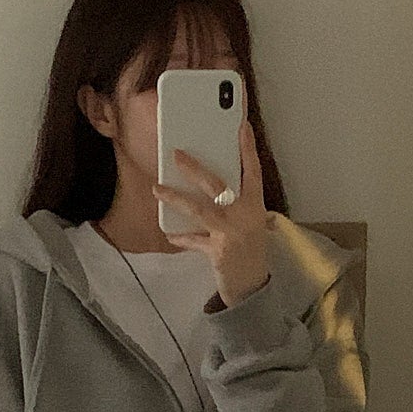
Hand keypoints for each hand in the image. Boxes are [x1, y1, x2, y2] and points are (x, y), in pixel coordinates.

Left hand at [154, 117, 272, 306]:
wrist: (253, 286)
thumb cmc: (248, 247)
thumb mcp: (248, 221)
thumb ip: (233, 202)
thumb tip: (203, 180)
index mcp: (255, 205)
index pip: (253, 171)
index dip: (248, 148)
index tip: (242, 125)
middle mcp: (245, 215)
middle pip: (218, 185)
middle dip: (195, 169)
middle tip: (176, 153)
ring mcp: (231, 233)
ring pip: (200, 210)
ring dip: (176, 198)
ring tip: (157, 189)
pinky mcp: (218, 252)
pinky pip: (194, 241)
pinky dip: (181, 237)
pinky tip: (169, 233)